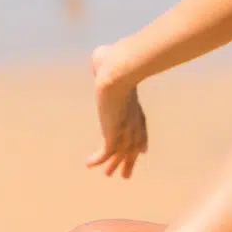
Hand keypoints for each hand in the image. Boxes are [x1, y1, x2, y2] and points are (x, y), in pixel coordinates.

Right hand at [85, 44, 147, 178]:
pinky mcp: (113, 132)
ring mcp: (123, 127)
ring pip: (122, 153)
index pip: (140, 128)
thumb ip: (105, 62)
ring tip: (110, 175)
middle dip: (130, 160)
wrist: (118, 67)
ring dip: (115, 165)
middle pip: (134, 145)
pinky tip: (89, 164)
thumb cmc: (113, 58)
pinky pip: (106, 152)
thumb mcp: (109, 61)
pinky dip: (98, 159)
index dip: (140, 140)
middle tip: (126, 174)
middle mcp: (131, 119)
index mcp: (133, 105)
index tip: (142, 151)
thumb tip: (99, 55)